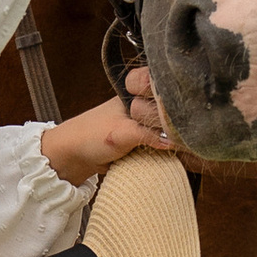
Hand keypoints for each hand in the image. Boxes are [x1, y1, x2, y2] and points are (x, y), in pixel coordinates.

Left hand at [41, 65, 176, 187]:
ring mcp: (135, 128)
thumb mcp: (125, 132)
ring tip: (176, 152)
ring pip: (160, 136)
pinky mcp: (132, 145)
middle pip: (165, 120)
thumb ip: (152, 134)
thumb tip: (176, 141)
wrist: (68, 158)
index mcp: (135, 98)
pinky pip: (152, 149)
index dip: (177, 113)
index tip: (188, 127)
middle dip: (173, 131)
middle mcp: (137, 110)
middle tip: (184, 142)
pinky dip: (156, 155)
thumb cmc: (90, 137)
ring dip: (165, 146)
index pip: (165, 102)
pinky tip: (164, 158)